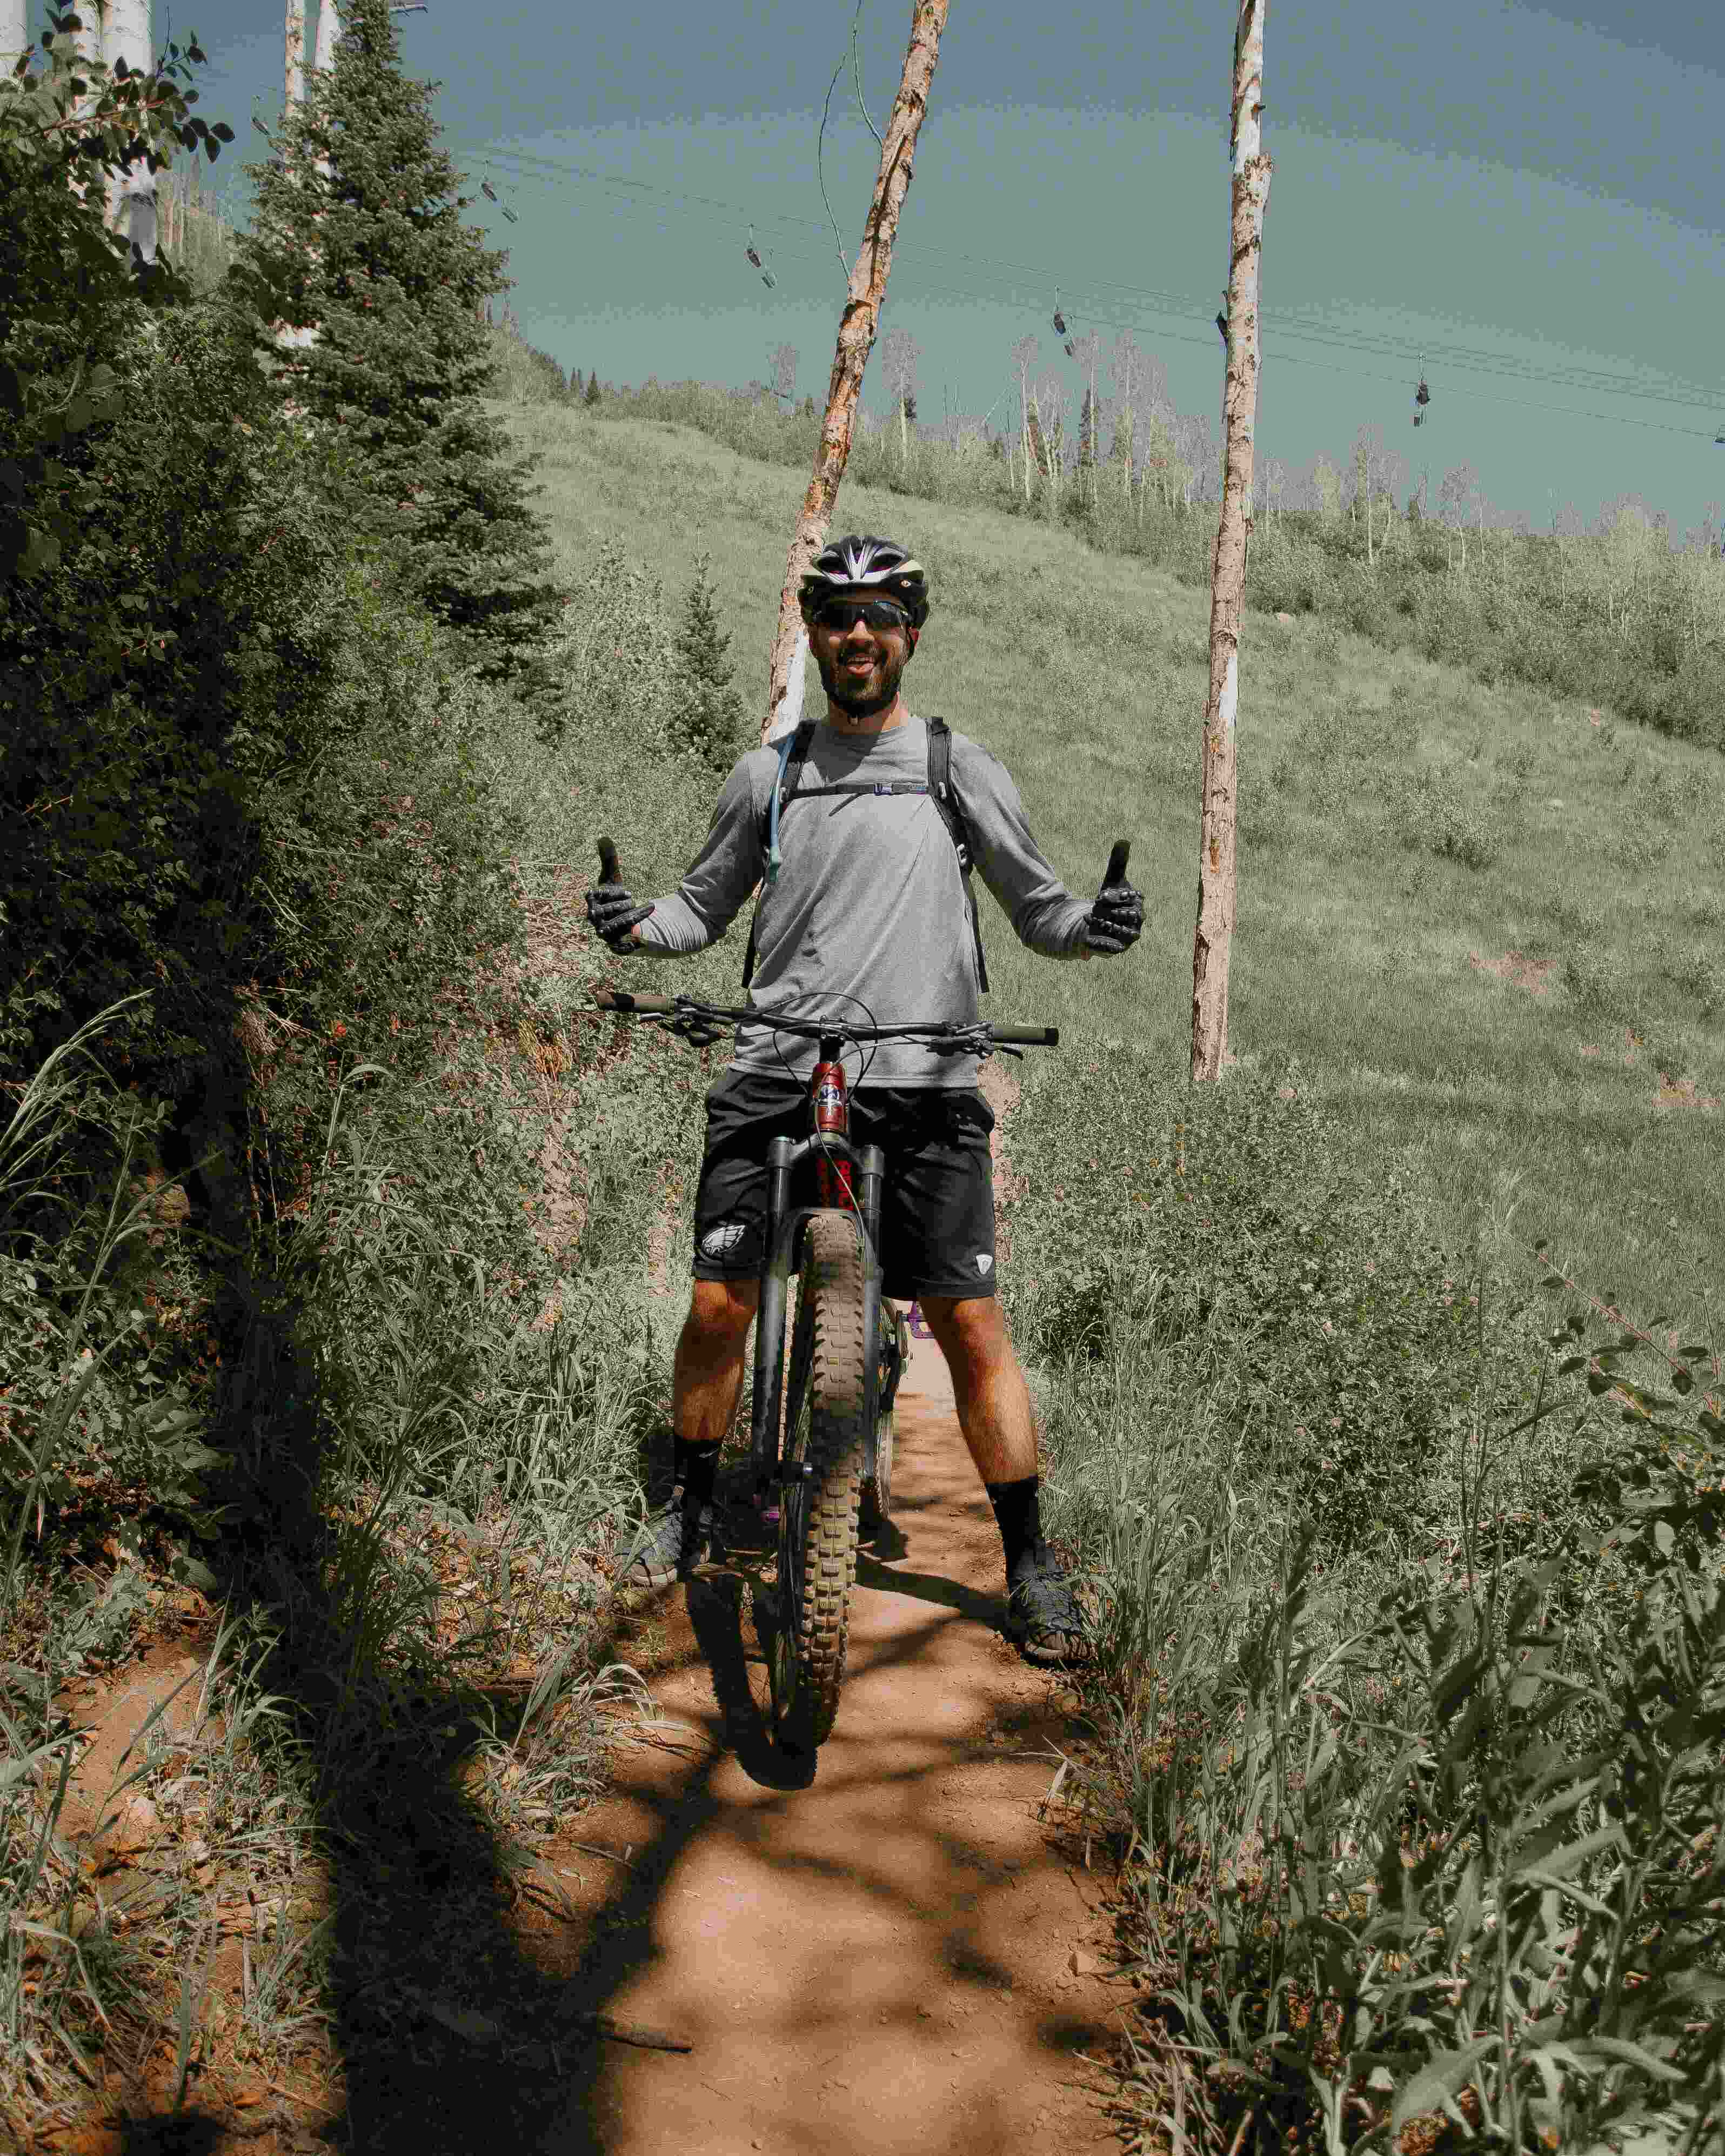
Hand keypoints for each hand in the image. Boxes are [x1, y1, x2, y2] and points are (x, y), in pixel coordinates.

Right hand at [585, 836, 653, 950]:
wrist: (625, 923)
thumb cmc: (616, 898)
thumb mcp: (614, 880)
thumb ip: (609, 860)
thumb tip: (603, 837)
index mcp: (591, 902)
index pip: (595, 895)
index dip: (613, 892)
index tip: (630, 891)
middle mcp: (593, 919)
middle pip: (604, 912)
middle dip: (622, 905)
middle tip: (633, 900)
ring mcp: (603, 934)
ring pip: (615, 926)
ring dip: (631, 918)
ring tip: (643, 911)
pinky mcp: (614, 946)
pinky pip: (623, 943)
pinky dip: (634, 937)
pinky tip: (645, 934)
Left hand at [1083, 839, 1142, 955]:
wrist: (1100, 921)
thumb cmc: (1110, 899)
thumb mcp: (1112, 881)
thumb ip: (1118, 862)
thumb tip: (1123, 840)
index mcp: (1138, 902)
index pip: (1134, 898)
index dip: (1117, 896)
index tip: (1101, 894)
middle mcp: (1139, 920)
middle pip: (1131, 916)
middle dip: (1113, 910)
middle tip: (1095, 904)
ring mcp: (1131, 936)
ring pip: (1126, 934)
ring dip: (1108, 925)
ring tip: (1090, 917)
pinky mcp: (1119, 948)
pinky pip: (1115, 949)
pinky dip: (1101, 944)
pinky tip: (1087, 938)